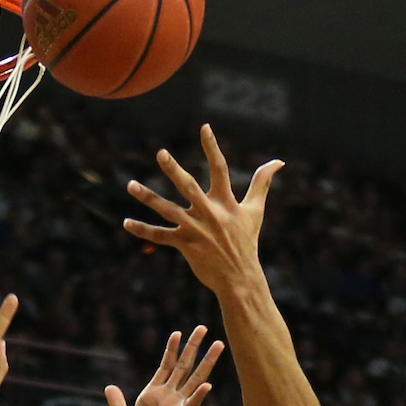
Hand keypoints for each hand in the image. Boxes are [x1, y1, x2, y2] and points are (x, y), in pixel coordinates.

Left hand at [106, 327, 221, 405]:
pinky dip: (198, 397)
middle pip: (183, 367)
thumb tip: (110, 386)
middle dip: (192, 347)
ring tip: (218, 345)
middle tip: (202, 327)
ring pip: (194, 381)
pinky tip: (208, 385)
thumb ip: (118, 404)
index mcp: (152, 397)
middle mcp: (168, 400)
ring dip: (206, 363)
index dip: (171, 350)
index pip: (165, 367)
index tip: (177, 333)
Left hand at [123, 124, 282, 292]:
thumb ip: (262, 183)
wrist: (239, 277)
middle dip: (174, 170)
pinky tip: (126, 223)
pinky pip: (160, 236)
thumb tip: (278, 161)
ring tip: (130, 184)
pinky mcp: (185, 245)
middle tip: (160, 153)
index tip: (204, 127)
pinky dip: (143, 230)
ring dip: (148, 197)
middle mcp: (209, 213)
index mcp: (226, 202)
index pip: (219, 169)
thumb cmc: (246, 242)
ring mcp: (196, 229)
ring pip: (168, 209)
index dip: (212, 147)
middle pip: (189, 186)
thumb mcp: (256, 211)